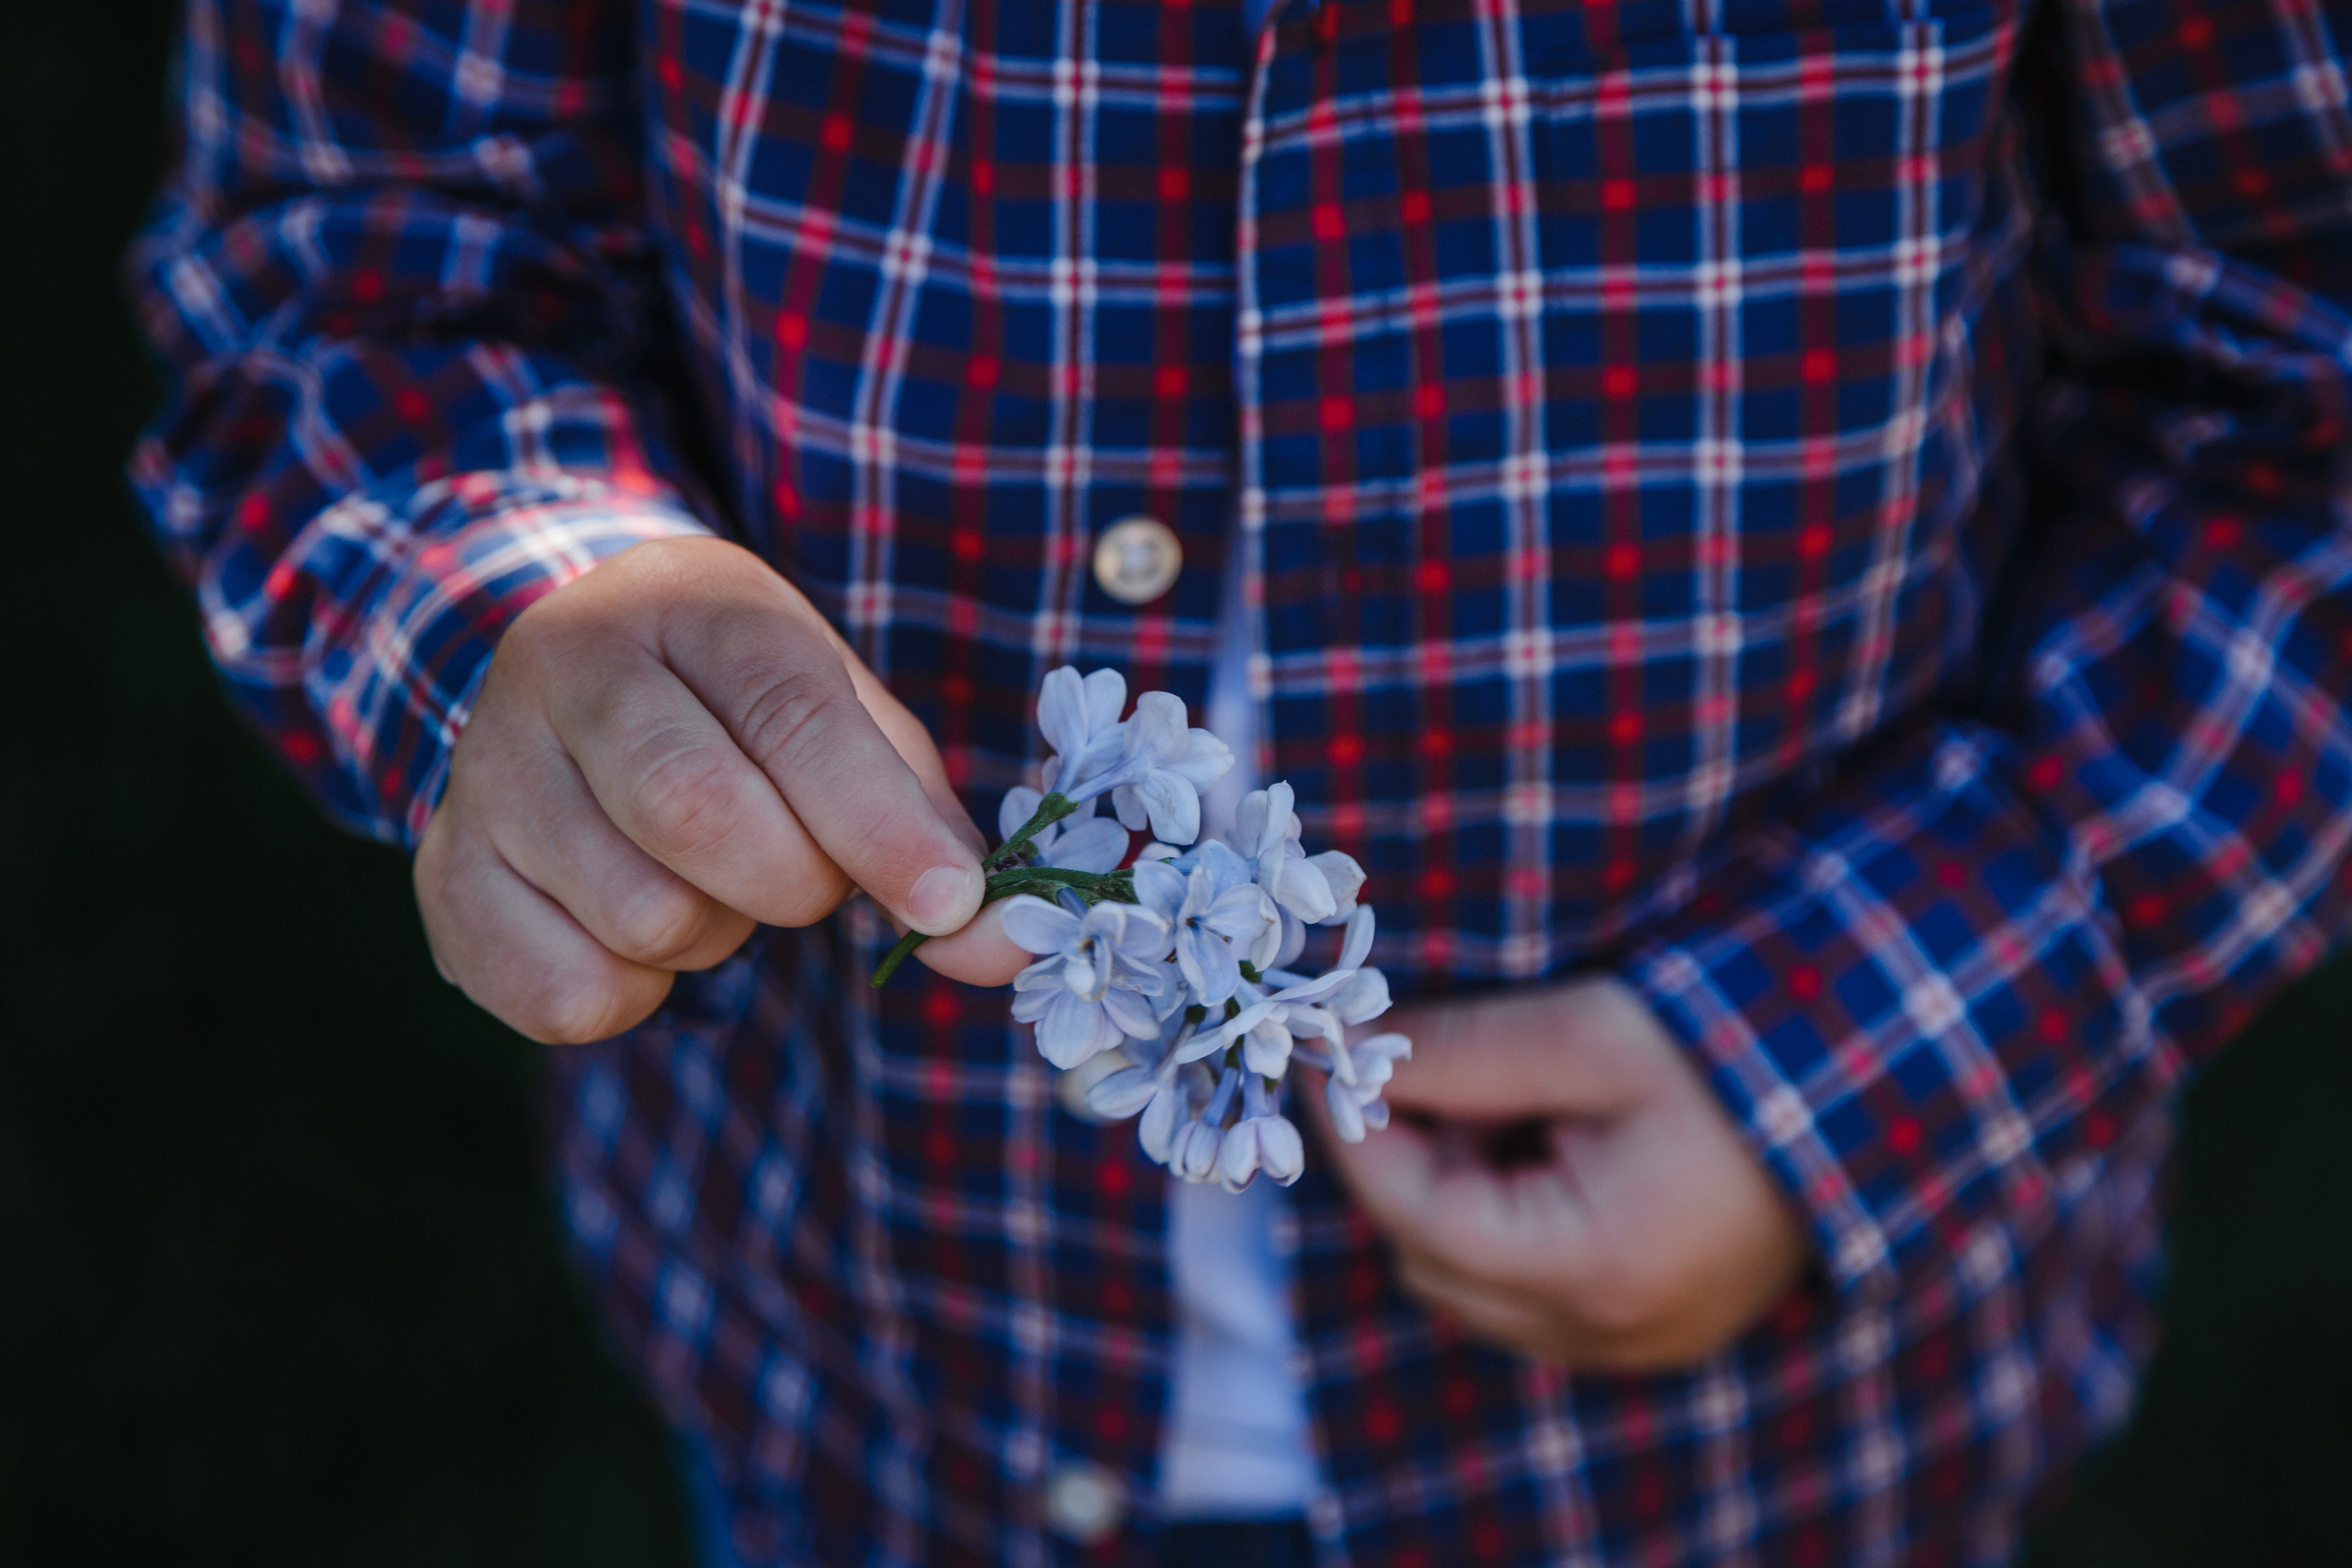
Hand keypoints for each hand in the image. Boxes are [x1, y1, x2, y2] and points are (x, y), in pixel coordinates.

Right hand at [415, 535, 1027, 1042]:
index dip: (878, 824)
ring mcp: (486, 766)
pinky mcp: (444, 872)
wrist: (580, 683)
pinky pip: (566, 993)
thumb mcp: (855, 729)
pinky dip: (634, 993)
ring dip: (712, 937)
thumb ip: (933, 832)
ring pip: (639, 915)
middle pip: (696, 812)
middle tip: (801, 876)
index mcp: (695, 602)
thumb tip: (998, 949)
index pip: (790, 713)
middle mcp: (566, 662)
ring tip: (703, 879)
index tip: (949, 905)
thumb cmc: (751, 717)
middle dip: (789, 882)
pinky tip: (629, 925)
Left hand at [1312, 976, 1810, 1369]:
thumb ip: (1464, 1051)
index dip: (1358, 1132)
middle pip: (1434, 1260)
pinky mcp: (1655, 1327)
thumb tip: (1357, 1057)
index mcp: (1593, 1263)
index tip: (1329, 1060)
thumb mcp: (1593, 1032)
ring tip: (1503, 1097)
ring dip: (1455, 1193)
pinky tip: (1544, 1142)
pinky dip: (1506, 1222)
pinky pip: (1532, 1294)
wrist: (1882, 1085)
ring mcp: (1636, 1343)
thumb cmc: (1738, 1053)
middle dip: (1405, 1163)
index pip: (1415, 1211)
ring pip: (1475, 1282)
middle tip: (1419, 1065)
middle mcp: (1607, 1330)